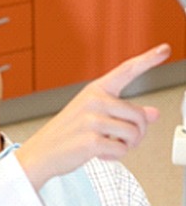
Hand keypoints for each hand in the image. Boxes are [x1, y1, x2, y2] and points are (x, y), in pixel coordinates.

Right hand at [16, 43, 170, 189]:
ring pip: (134, 134)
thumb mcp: (93, 116)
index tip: (164, 49)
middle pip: (139, 116)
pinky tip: (98, 152)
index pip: (126, 71)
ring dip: (126, 146)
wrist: (41, 152)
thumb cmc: (66, 132)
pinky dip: (113, 156)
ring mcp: (91, 119)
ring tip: (107, 144)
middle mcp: (93, 100)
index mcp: (94, 91)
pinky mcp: (91, 139)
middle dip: (136, 133)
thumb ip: (124, 113)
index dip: (148, 59)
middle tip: (118, 138)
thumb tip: (153, 113)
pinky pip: (121, 150)